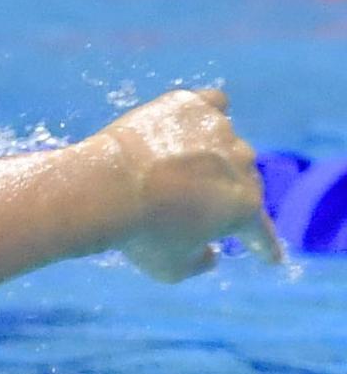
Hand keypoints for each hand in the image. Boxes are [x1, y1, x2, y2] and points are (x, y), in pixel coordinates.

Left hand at [93, 88, 285, 279]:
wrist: (104, 187)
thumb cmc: (137, 234)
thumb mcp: (169, 269)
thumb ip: (198, 264)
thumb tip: (211, 253)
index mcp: (243, 208)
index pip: (259, 231)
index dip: (264, 246)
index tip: (270, 257)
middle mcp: (242, 164)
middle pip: (241, 181)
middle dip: (224, 194)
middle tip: (199, 205)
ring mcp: (219, 130)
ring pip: (224, 145)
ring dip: (212, 157)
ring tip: (183, 167)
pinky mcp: (190, 106)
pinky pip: (210, 105)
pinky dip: (205, 114)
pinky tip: (194, 120)